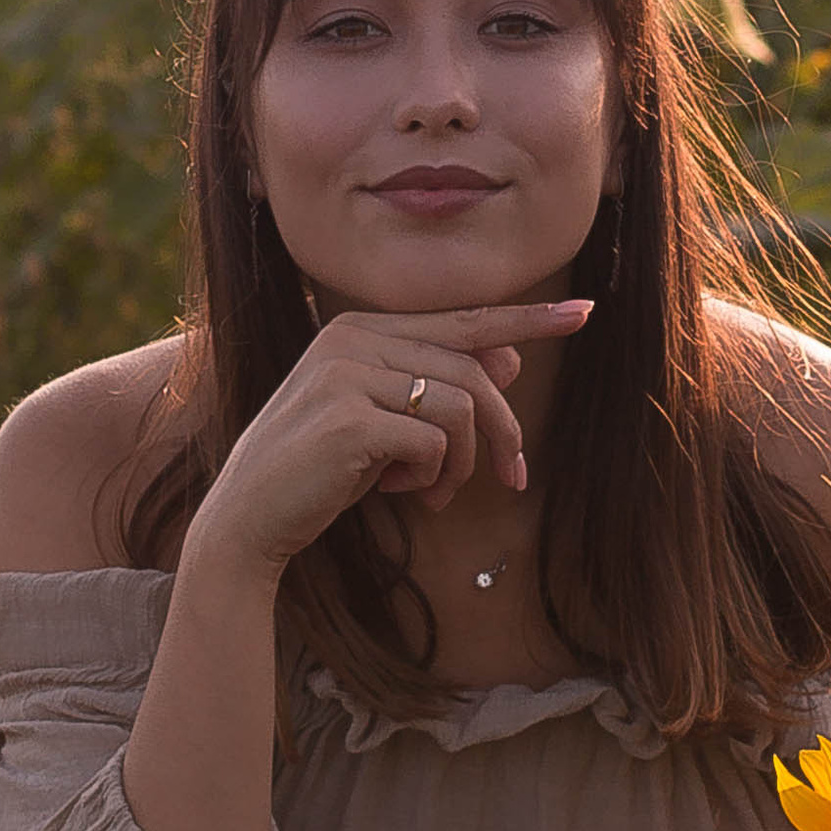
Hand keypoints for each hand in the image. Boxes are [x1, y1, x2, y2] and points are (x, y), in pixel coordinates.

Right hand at [188, 298, 590, 579]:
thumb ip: (438, 388)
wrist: (248, 519)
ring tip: (433, 494)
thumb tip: (508, 360)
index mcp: (361, 330)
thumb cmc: (320, 473)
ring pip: (461, 407)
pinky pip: (434, 443)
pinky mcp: (349, 418)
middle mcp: (353, 337)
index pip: (463, 319)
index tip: (582, 312)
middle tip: (511, 476)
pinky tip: (398, 493)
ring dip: (462, 464)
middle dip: (503, 430)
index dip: (527, 319)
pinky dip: (432, 477)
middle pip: (474, 369)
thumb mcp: (386, 426)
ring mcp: (347, 372)